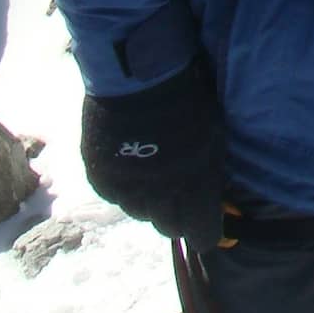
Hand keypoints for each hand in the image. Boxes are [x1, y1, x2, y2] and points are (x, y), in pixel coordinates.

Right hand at [80, 57, 227, 247]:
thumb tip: (212, 200)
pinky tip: (130, 164)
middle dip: (177, 217)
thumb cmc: (189, 102)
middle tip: (180, 198)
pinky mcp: (99, 177)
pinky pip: (115, 194)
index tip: (207, 228)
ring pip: (139, 212)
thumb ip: (211, 177)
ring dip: (148, 201)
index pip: (201, 234)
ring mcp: (124, 189)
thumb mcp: (214, 140)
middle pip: (168, 227)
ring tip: (153, 174)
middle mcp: (156, 199)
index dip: (205, 233)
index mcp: (192, 190)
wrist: (139, 78)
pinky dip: (124, 186)